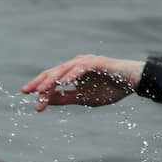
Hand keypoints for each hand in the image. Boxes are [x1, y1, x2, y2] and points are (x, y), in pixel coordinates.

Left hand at [21, 55, 145, 111]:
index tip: (29, 98)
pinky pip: (81, 68)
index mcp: (72, 72)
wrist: (132, 82)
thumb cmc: (110, 89)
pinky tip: (64, 82)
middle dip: (40, 84)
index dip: (40, 88)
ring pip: (63, 70)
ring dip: (52, 80)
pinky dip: (72, 75)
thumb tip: (46, 100)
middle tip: (28, 93)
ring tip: (42, 90)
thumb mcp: (83, 98)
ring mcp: (85, 62)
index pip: (51, 79)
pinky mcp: (96, 62)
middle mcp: (76, 65)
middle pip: (53, 73)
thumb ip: (65, 98)